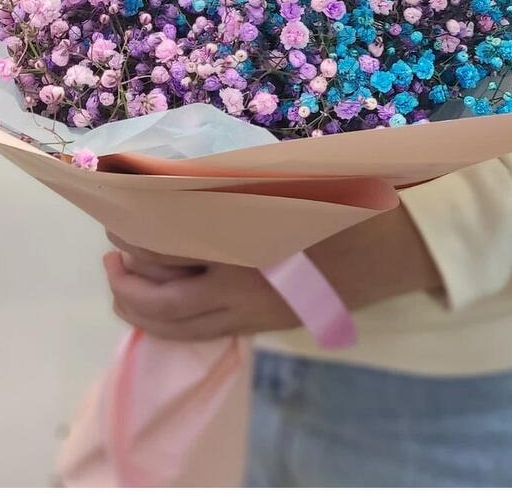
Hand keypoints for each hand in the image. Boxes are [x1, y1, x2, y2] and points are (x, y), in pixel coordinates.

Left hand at [103, 207, 441, 340]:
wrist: (400, 242)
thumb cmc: (342, 195)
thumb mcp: (280, 178)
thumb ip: (224, 183)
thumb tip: (168, 179)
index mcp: (240, 245)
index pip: (162, 248)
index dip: (130, 232)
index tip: (115, 209)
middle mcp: (242, 289)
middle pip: (162, 304)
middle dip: (125, 284)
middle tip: (111, 257)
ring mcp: (257, 313)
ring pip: (183, 329)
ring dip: (144, 311)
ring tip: (128, 284)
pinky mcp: (272, 322)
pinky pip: (209, 333)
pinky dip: (177, 323)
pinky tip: (172, 300)